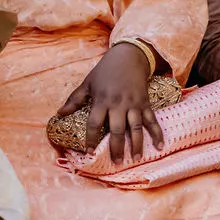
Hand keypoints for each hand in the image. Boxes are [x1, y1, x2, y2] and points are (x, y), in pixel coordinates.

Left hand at [58, 43, 163, 163]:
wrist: (128, 57)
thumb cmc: (104, 71)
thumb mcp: (87, 83)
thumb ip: (74, 100)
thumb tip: (59, 113)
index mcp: (101, 100)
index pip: (95, 123)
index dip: (92, 139)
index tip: (90, 152)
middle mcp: (118, 104)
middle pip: (116, 129)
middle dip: (116, 147)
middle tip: (116, 163)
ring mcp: (134, 104)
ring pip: (135, 128)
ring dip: (136, 144)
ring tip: (135, 159)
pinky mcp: (145, 103)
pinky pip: (152, 120)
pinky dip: (157, 133)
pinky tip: (159, 146)